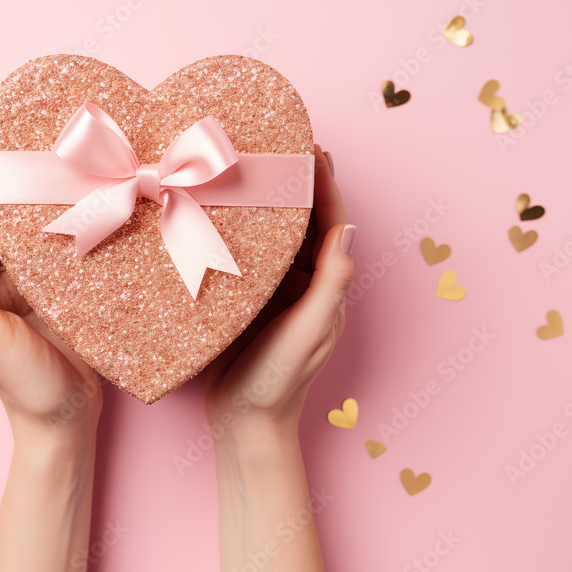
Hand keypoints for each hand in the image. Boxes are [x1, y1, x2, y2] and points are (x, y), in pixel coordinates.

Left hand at [0, 147, 101, 441]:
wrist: (67, 421)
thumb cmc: (25, 385)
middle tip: (11, 145)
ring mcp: (25, 289)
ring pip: (20, 235)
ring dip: (26, 201)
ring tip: (40, 163)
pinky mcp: (56, 294)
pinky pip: (51, 253)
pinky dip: (55, 227)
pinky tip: (71, 204)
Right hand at [203, 145, 353, 437]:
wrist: (243, 424)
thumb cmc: (280, 381)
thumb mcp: (311, 330)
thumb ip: (331, 282)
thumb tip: (350, 229)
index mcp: (325, 288)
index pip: (330, 225)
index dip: (324, 186)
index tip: (313, 148)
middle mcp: (302, 285)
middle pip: (302, 225)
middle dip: (294, 186)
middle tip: (279, 147)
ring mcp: (273, 293)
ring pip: (274, 238)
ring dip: (267, 206)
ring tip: (249, 169)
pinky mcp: (245, 302)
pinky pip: (246, 258)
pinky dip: (240, 233)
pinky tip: (222, 214)